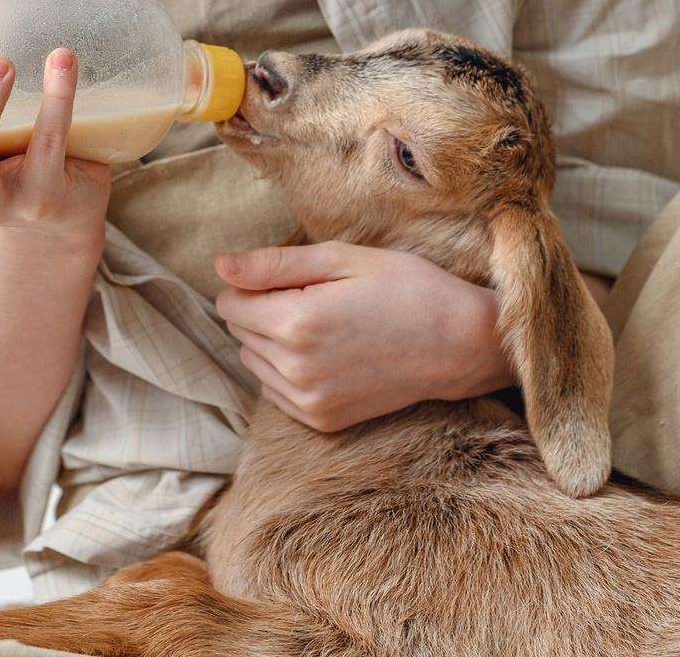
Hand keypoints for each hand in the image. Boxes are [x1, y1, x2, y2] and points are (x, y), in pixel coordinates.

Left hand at [214, 241, 512, 431]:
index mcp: (295, 323)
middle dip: (264, 309)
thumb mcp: (342, 258)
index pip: (229, 302)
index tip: (294, 276)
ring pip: (253, 361)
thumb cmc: (405, 287)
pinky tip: (328, 352)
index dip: (254, 282)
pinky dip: (289, 369)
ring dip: (273, 340)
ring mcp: (309, 401)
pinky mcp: (323, 420)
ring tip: (325, 323)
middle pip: (239, 331)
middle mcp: (295, 369)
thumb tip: (220, 264)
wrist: (459, 344)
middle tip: (318, 296)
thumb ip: (274, 264)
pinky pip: (275, 390)